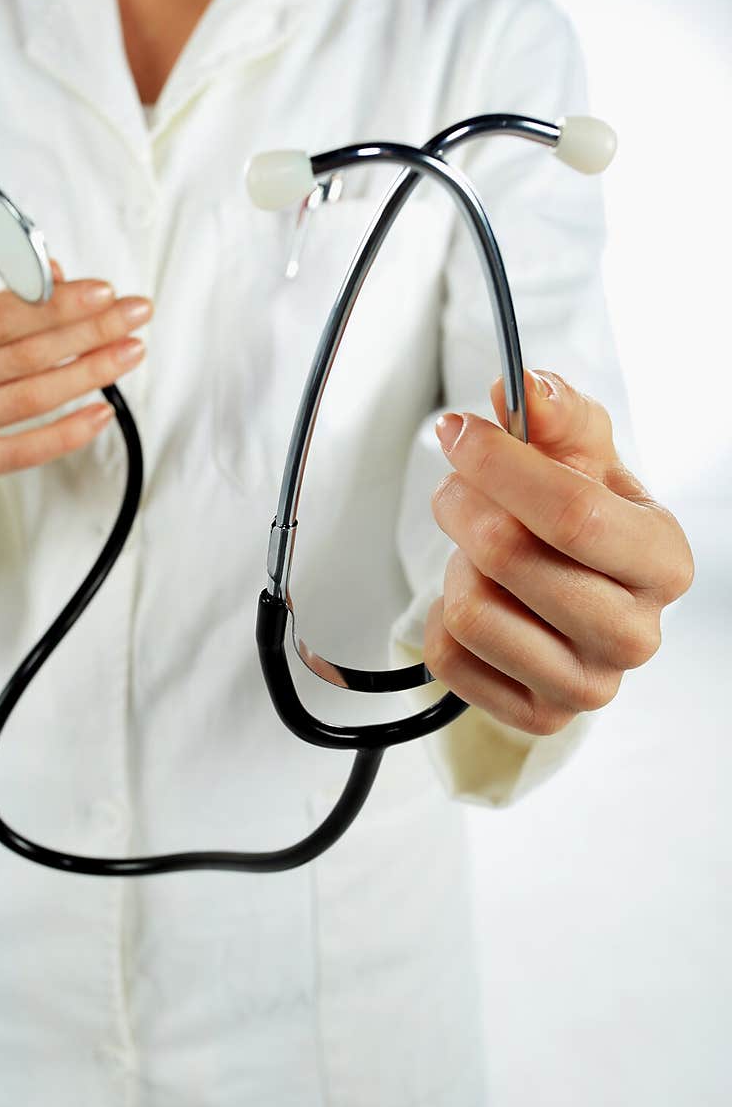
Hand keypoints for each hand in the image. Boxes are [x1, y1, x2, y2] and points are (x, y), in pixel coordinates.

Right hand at [0, 259, 152, 486]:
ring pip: (29, 399)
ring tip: (130, 352)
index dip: (55, 303)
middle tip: (134, 316)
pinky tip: (105, 410)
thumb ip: (9, 295)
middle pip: (19, 356)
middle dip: (87, 332)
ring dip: (90, 373)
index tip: (106, 292)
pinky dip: (70, 432)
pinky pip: (25, 451)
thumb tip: (56, 274)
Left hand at [426, 369, 694, 735]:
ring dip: (455, 567)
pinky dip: (442, 620)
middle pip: (510, 558)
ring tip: (476, 555)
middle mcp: (637, 634)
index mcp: (663, 561)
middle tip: (456, 490)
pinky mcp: (539, 717)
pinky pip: (450, 660)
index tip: (459, 434)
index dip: (500, 466)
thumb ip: (557, 415)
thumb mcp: (581, 457)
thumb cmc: (582, 524)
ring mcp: (589, 686)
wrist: (575, 596)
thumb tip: (525, 390)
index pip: (572, 514)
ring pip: (472, 611)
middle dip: (463, 507)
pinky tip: (474, 601)